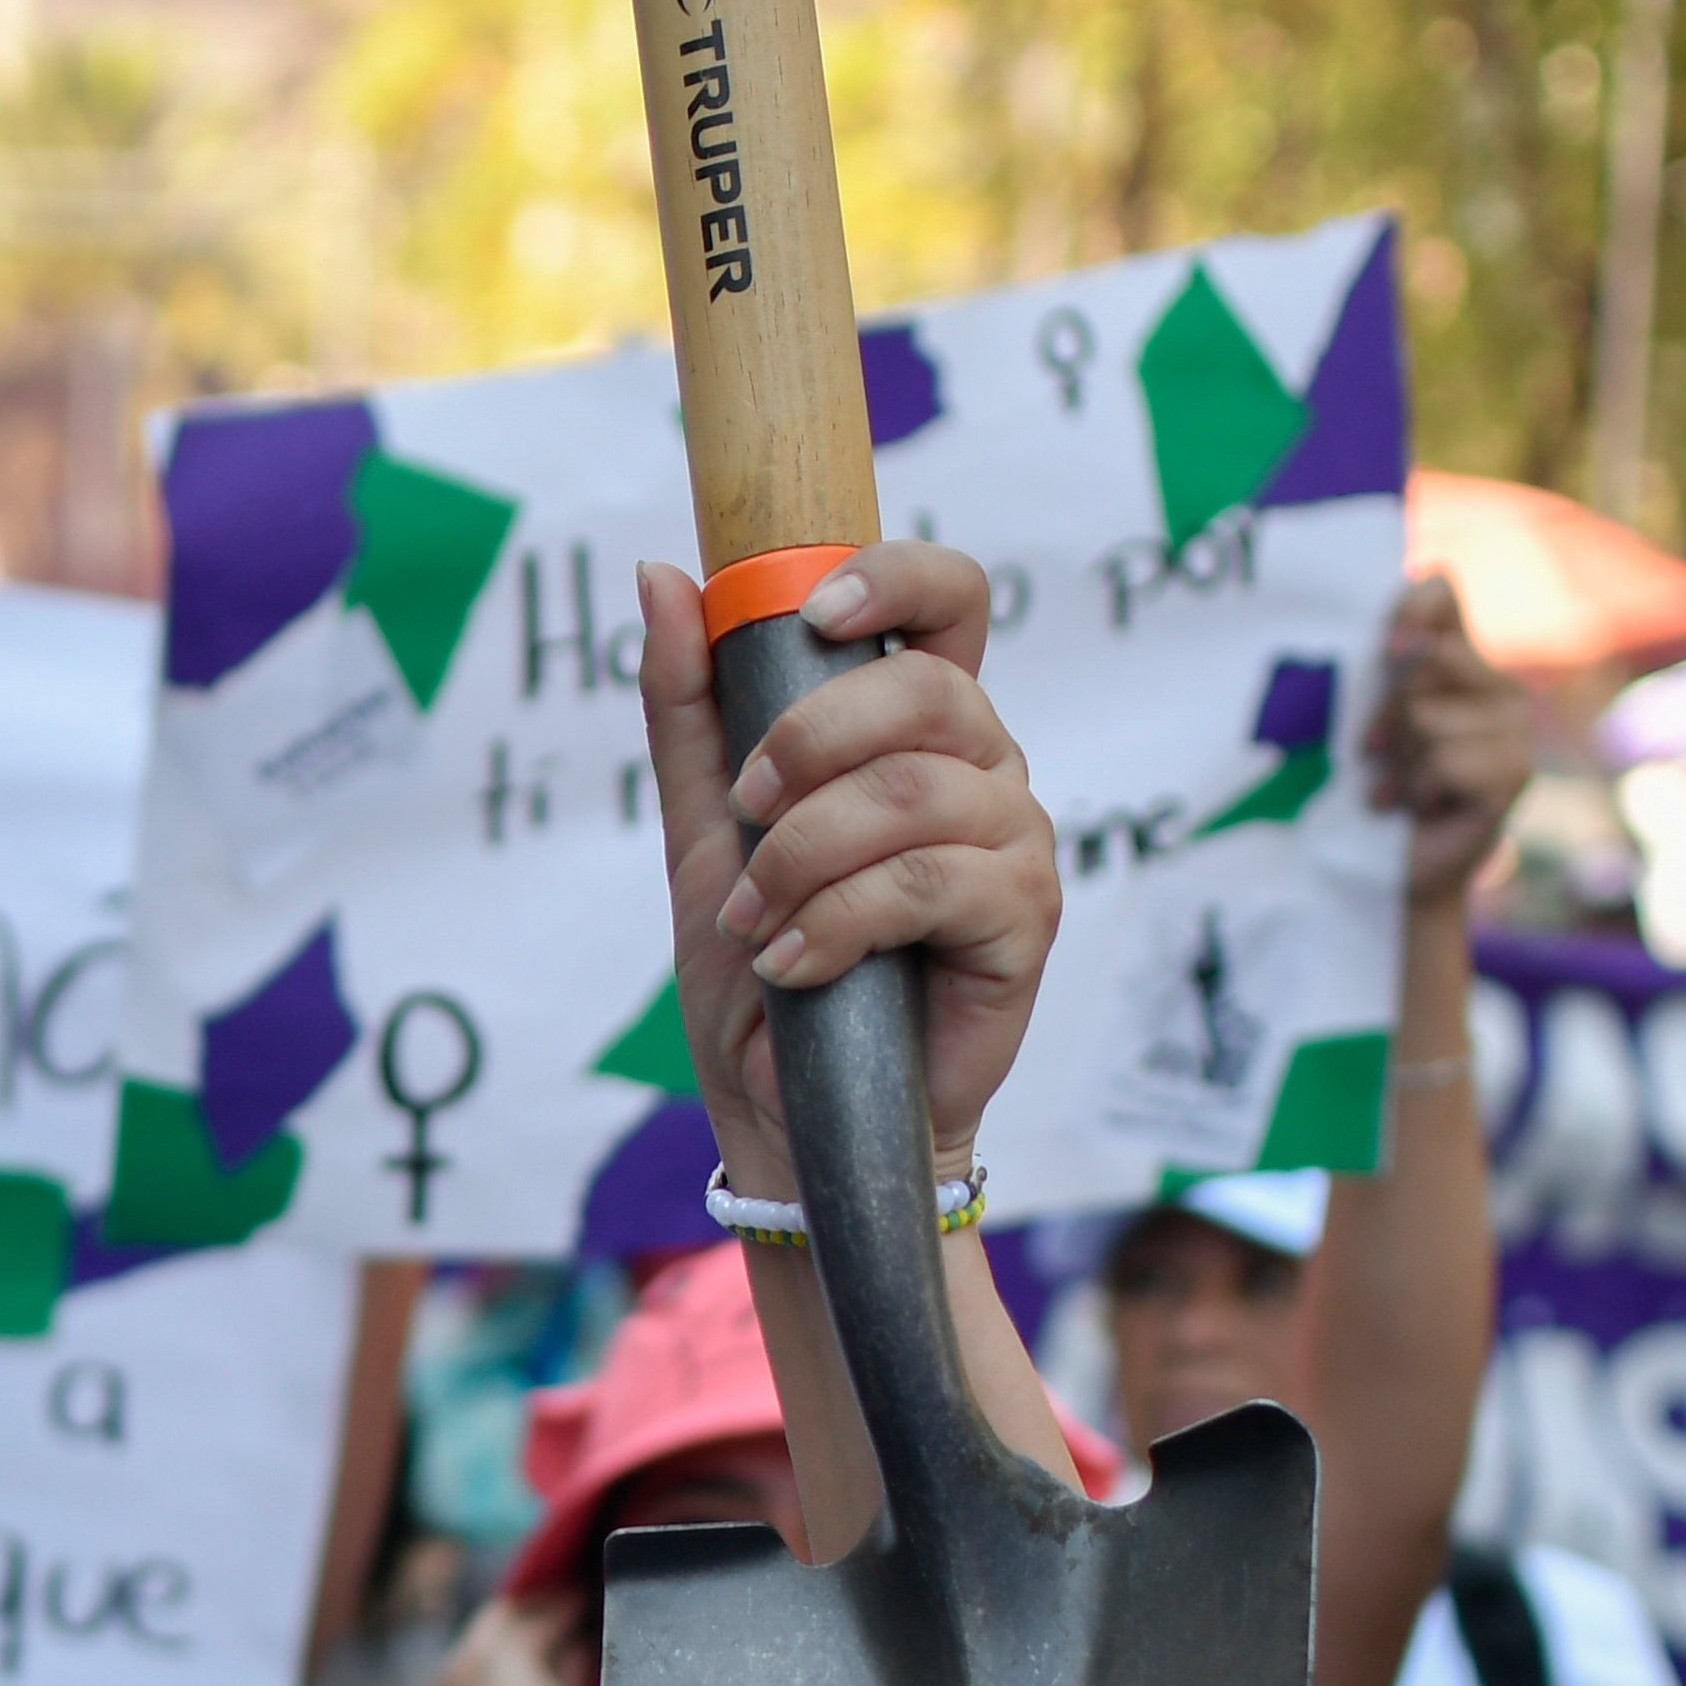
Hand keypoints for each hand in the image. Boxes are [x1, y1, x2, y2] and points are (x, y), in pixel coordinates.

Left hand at [632, 543, 1059, 1190]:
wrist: (784, 1107)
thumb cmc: (761, 966)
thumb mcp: (703, 826)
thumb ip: (689, 706)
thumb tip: (661, 577)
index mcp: (915, 725)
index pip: (947, 600)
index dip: (894, 579)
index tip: (813, 613)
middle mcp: (980, 766)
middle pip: (927, 689)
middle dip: (812, 743)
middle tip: (749, 811)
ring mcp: (1013, 839)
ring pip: (916, 793)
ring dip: (805, 856)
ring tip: (759, 921)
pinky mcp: (1025, 917)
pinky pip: (933, 882)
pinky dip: (840, 923)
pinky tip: (798, 965)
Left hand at [1369, 574, 1531, 908]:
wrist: (1394, 871)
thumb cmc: (1369, 791)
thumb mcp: (1361, 720)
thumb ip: (1373, 667)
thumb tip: (1391, 629)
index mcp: (1458, 659)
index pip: (1439, 590)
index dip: (1408, 607)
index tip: (1384, 647)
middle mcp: (1497, 683)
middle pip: (1424, 658)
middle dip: (1385, 711)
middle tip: (1376, 752)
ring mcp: (1516, 727)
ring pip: (1427, 716)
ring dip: (1397, 761)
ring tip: (1398, 788)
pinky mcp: (1516, 772)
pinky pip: (1444, 759)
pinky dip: (1416, 788)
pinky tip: (1419, 806)